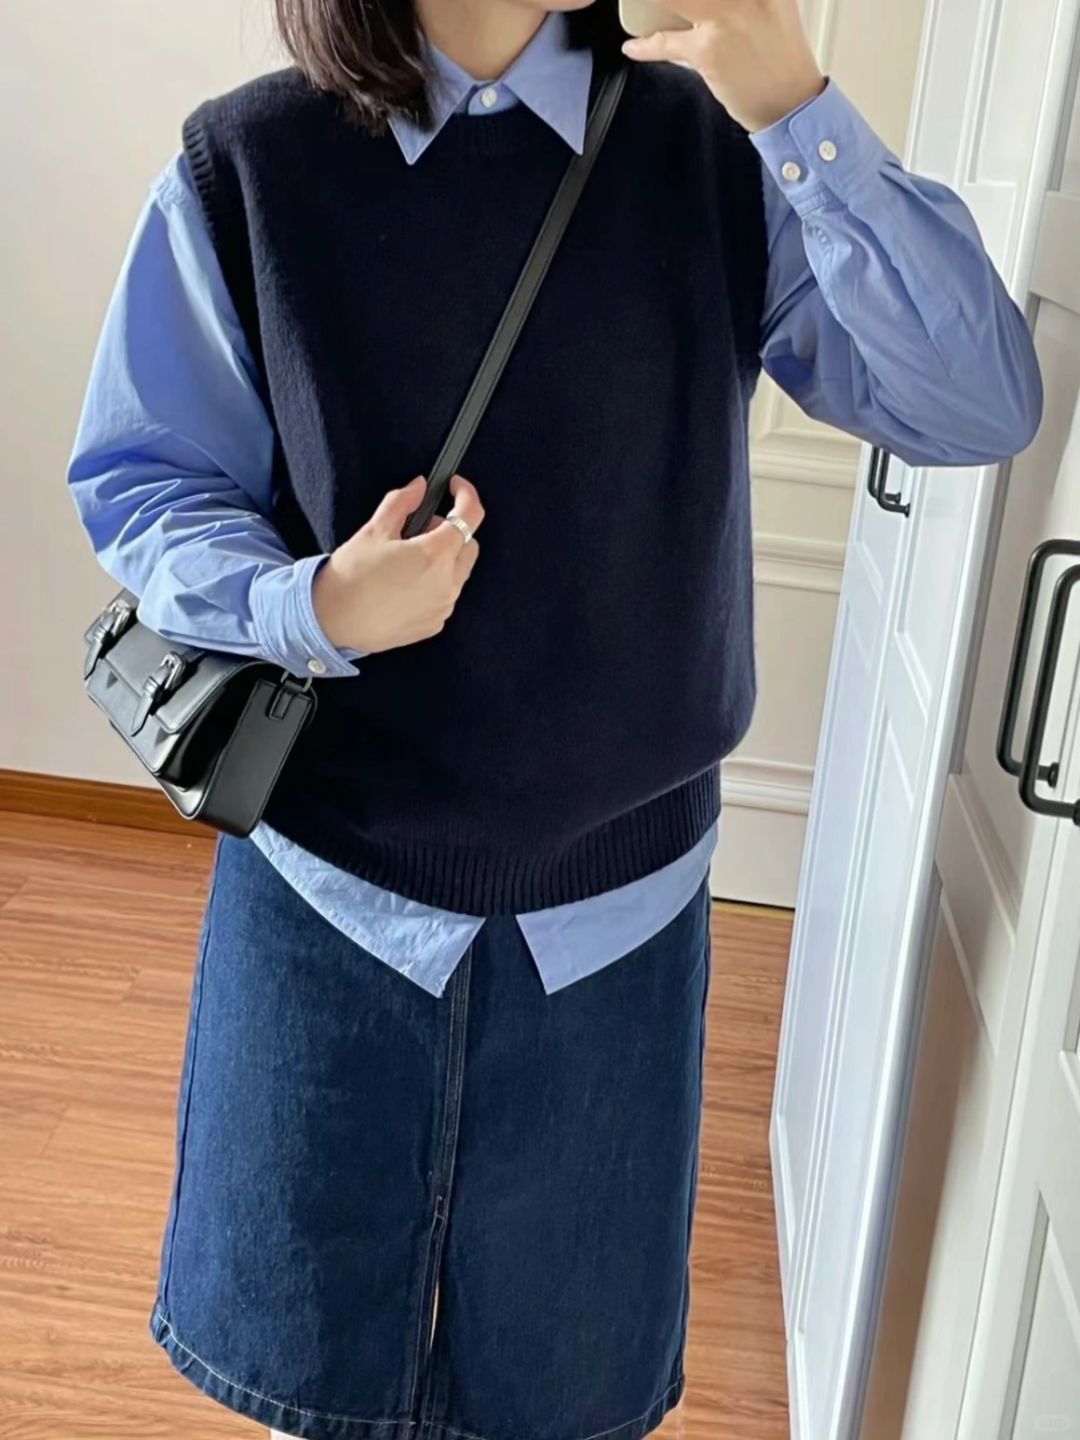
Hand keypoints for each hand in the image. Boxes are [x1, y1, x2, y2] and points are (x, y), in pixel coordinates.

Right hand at [311, 474, 483, 652]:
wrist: (333, 622)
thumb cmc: (351, 576)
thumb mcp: (374, 530)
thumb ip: (402, 502)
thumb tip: (419, 487)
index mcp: (435, 555)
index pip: (470, 516)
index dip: (466, 494)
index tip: (454, 486)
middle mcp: (447, 583)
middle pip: (469, 546)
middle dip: (451, 531)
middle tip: (418, 529)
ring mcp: (443, 607)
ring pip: (459, 572)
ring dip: (444, 559)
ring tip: (408, 559)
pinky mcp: (434, 624)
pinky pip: (446, 596)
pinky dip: (435, 584)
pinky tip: (406, 584)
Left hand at [621, 0, 825, 133]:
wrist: (793, 102)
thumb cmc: (780, 58)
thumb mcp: (772, 5)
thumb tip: (700, 4)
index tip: (675, 2)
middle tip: (647, 3)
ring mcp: (727, 17)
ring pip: (672, 0)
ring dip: (648, 3)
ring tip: (638, 6)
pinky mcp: (710, 50)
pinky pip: (666, 42)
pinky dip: (646, 45)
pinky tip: (634, 45)